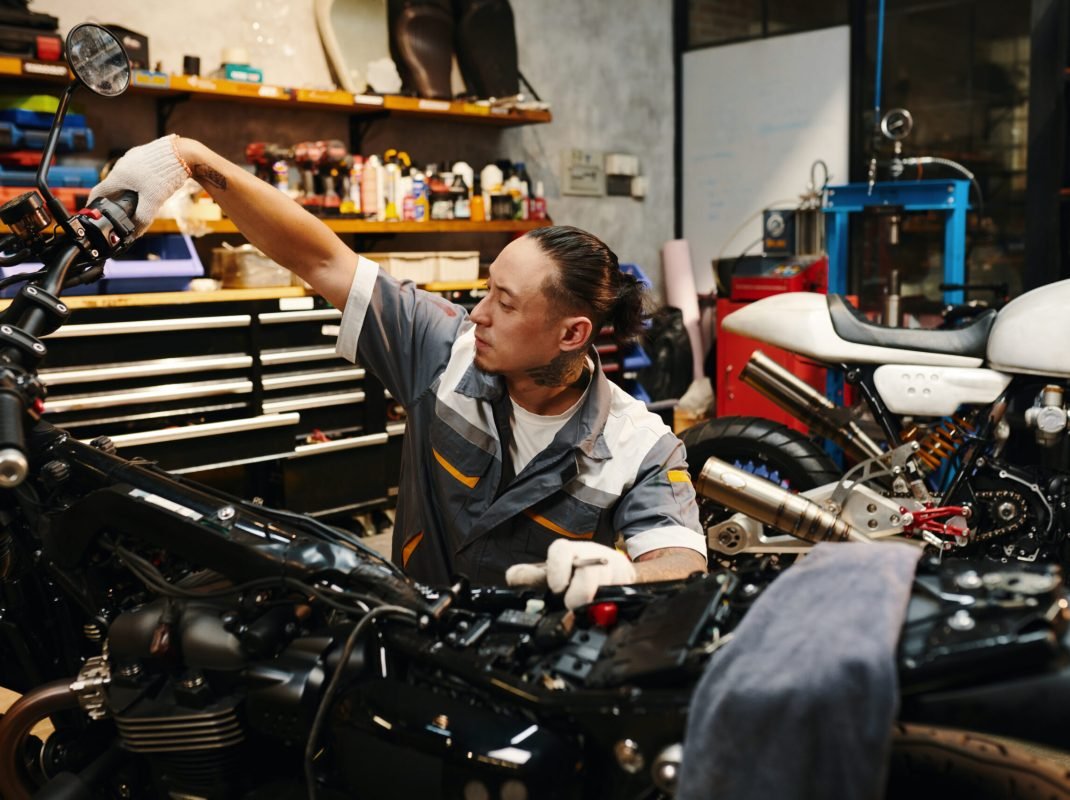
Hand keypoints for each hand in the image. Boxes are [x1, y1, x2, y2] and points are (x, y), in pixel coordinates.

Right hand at [88, 134, 191, 234]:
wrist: (184, 153)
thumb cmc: (166, 175)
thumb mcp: (153, 201)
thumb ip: (142, 218)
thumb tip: (135, 234)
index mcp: (119, 175)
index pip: (99, 191)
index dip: (93, 203)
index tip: (92, 211)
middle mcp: (122, 165)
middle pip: (112, 186)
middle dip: (114, 200)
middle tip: (119, 212)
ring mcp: (133, 158)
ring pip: (125, 178)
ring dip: (127, 190)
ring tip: (136, 202)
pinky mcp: (143, 155)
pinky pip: (136, 171)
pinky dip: (137, 181)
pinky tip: (149, 188)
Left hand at [505, 540, 636, 609]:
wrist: (610, 568)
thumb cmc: (576, 570)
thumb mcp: (551, 571)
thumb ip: (530, 576)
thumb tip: (513, 577)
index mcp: (569, 551)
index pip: (561, 551)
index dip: (558, 568)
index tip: (556, 586)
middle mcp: (592, 555)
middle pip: (589, 571)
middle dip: (581, 591)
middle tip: (572, 605)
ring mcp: (612, 567)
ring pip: (606, 584)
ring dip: (595, 601)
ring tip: (588, 609)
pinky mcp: (627, 579)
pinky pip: (621, 595)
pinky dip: (611, 606)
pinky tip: (604, 608)